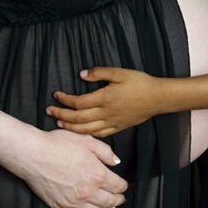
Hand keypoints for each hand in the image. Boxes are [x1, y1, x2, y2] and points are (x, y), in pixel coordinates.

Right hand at [13, 127, 126, 207]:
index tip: (123, 185)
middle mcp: (88, 191)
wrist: (33, 154)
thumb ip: (105, 152)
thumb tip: (116, 162)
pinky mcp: (61, 206)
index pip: (118, 186)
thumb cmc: (57, 145)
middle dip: (118, 200)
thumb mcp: (86, 140)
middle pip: (110, 201)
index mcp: (97, 175)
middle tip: (120, 199)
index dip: (123, 186)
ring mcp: (74, 201)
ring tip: (109, 207)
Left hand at [47, 66, 162, 137]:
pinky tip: (80, 131)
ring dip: (70, 127)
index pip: (78, 102)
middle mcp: (106, 113)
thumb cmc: (140, 83)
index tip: (56, 95)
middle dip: (61, 114)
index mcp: (105, 98)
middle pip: (78, 118)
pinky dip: (86, 134)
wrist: (158, 98)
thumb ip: (99, 73)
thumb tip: (82, 75)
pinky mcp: (118, 127)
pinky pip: (99, 134)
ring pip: (86, 129)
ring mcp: (112, 122)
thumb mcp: (119, 72)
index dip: (64, 100)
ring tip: (59, 123)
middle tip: (49, 110)